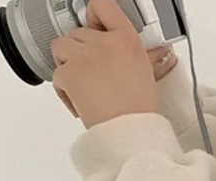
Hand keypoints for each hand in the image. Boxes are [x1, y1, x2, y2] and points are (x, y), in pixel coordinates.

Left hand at [50, 0, 157, 128]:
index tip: (93, 23)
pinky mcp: (67, 74)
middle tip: (94, 73)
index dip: (94, 13)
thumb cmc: (139, 110)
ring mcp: (82, 57)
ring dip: (68, 63)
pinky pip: (56, 74)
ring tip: (84, 83)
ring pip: (61, 48)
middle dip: (82, 50)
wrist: (128, 133)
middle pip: (78, 32)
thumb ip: (141, 54)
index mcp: (125, 38)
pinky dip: (65, 89)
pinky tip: (80, 100)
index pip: (102, 5)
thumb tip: (159, 50)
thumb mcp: (146, 73)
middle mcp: (103, 42)